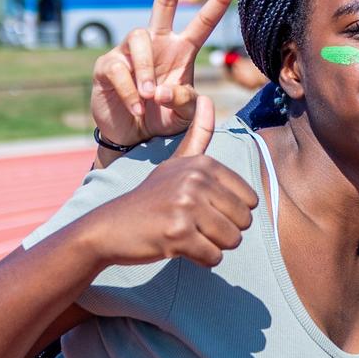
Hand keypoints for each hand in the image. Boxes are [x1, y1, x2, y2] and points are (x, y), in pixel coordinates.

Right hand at [85, 95, 258, 267]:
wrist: (108, 227)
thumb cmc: (150, 198)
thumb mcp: (175, 163)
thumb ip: (197, 135)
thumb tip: (205, 98)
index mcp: (202, 165)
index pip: (250, 200)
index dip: (231, 212)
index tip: (203, 209)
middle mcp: (196, 181)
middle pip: (243, 221)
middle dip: (224, 231)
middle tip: (195, 226)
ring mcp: (187, 206)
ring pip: (232, 240)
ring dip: (213, 246)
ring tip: (188, 235)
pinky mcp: (178, 233)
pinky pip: (213, 257)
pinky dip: (201, 259)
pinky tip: (179, 248)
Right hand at [91, 0, 241, 146]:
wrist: (132, 137)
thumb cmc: (162, 118)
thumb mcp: (182, 115)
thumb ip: (184, 101)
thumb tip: (165, 89)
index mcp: (181, 51)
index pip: (202, 21)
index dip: (218, 0)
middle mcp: (157, 43)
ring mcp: (130, 52)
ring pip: (140, 39)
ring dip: (147, 69)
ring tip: (150, 97)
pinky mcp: (108, 66)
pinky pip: (120, 69)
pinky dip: (131, 91)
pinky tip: (137, 106)